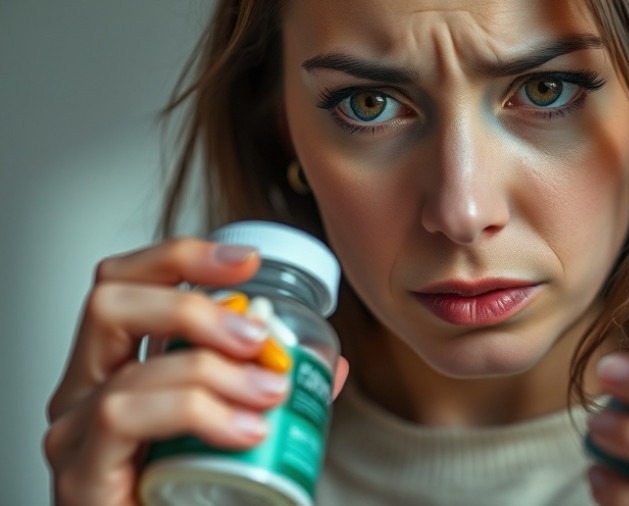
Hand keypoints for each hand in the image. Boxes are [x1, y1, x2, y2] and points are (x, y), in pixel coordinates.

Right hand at [43, 239, 349, 505]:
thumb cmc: (191, 496)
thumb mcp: (237, 428)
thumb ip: (271, 392)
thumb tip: (325, 366)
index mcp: (117, 369)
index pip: (129, 285)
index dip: (182, 258)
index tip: (247, 263)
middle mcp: (86, 393)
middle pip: (111, 303)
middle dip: (194, 306)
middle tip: (257, 337)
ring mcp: (76, 434)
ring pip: (131, 369)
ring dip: (214, 372)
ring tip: (266, 395)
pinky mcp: (81, 475)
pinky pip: (124, 417)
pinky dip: (195, 412)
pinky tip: (243, 431)